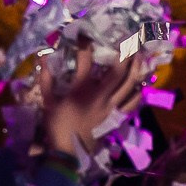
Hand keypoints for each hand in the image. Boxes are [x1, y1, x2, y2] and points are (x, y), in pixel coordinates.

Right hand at [39, 43, 145, 158]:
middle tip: (130, 40)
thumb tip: (43, 58)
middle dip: (124, 54)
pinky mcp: (116, 118)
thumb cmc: (56, 125)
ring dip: (136, 70)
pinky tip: (143, 85)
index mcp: (81, 89)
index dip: (85, 45)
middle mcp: (100, 96)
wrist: (68, 152)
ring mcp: (111, 107)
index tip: (86, 33)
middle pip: (117, 72)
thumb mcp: (48, 101)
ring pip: (129, 86)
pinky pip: (132, 105)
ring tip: (141, 56)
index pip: (85, 61)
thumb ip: (46, 79)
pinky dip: (138, 94)